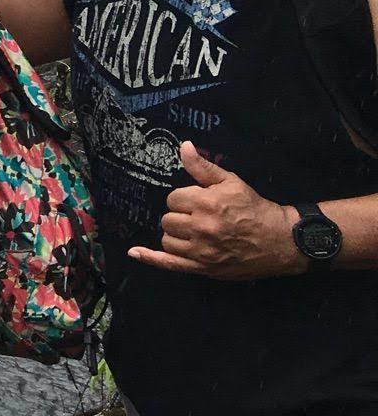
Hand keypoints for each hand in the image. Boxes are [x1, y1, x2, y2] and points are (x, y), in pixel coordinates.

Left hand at [128, 141, 300, 278]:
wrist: (280, 241)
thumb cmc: (255, 208)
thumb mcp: (231, 182)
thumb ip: (203, 167)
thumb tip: (183, 146)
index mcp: (206, 204)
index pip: (173, 199)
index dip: (184, 199)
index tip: (198, 201)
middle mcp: (201, 228)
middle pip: (168, 219)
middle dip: (180, 216)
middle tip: (199, 217)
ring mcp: (201, 252)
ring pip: (168, 240)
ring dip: (176, 235)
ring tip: (194, 232)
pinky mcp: (204, 269)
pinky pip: (169, 264)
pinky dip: (150, 258)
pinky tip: (135, 252)